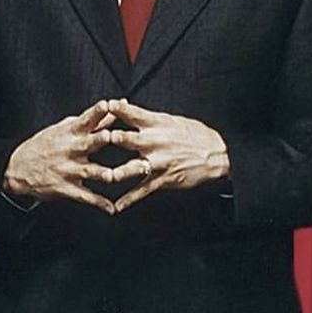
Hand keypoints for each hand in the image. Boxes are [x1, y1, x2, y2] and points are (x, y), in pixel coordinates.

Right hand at [3, 100, 116, 214]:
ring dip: (106, 174)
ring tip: (117, 176)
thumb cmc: (47, 144)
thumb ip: (93, 119)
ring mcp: (70, 169)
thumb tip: (115, 105)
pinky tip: (112, 209)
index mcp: (72, 132)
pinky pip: (85, 197)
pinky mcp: (67, 188)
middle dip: (102, 139)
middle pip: (90, 143)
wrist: (17, 168)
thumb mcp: (65, 128)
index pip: (87, 118)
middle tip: (114, 136)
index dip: (97, 111)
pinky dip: (99, 203)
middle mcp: (72, 149)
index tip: (109, 104)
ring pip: (91, 172)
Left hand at [106, 99, 230, 212]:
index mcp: (157, 124)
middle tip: (93, 140)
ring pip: (132, 168)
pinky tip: (117, 207)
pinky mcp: (163, 179)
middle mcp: (155, 142)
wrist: (217, 154)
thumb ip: (146, 117)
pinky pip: (143, 191)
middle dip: (111, 139)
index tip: (104, 105)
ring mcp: (158, 162)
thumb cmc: (194, 135)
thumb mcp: (171, 120)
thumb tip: (124, 107)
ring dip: (117, 173)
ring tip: (105, 176)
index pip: (132, 113)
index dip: (117, 109)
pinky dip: (129, 200)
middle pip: (127, 139)